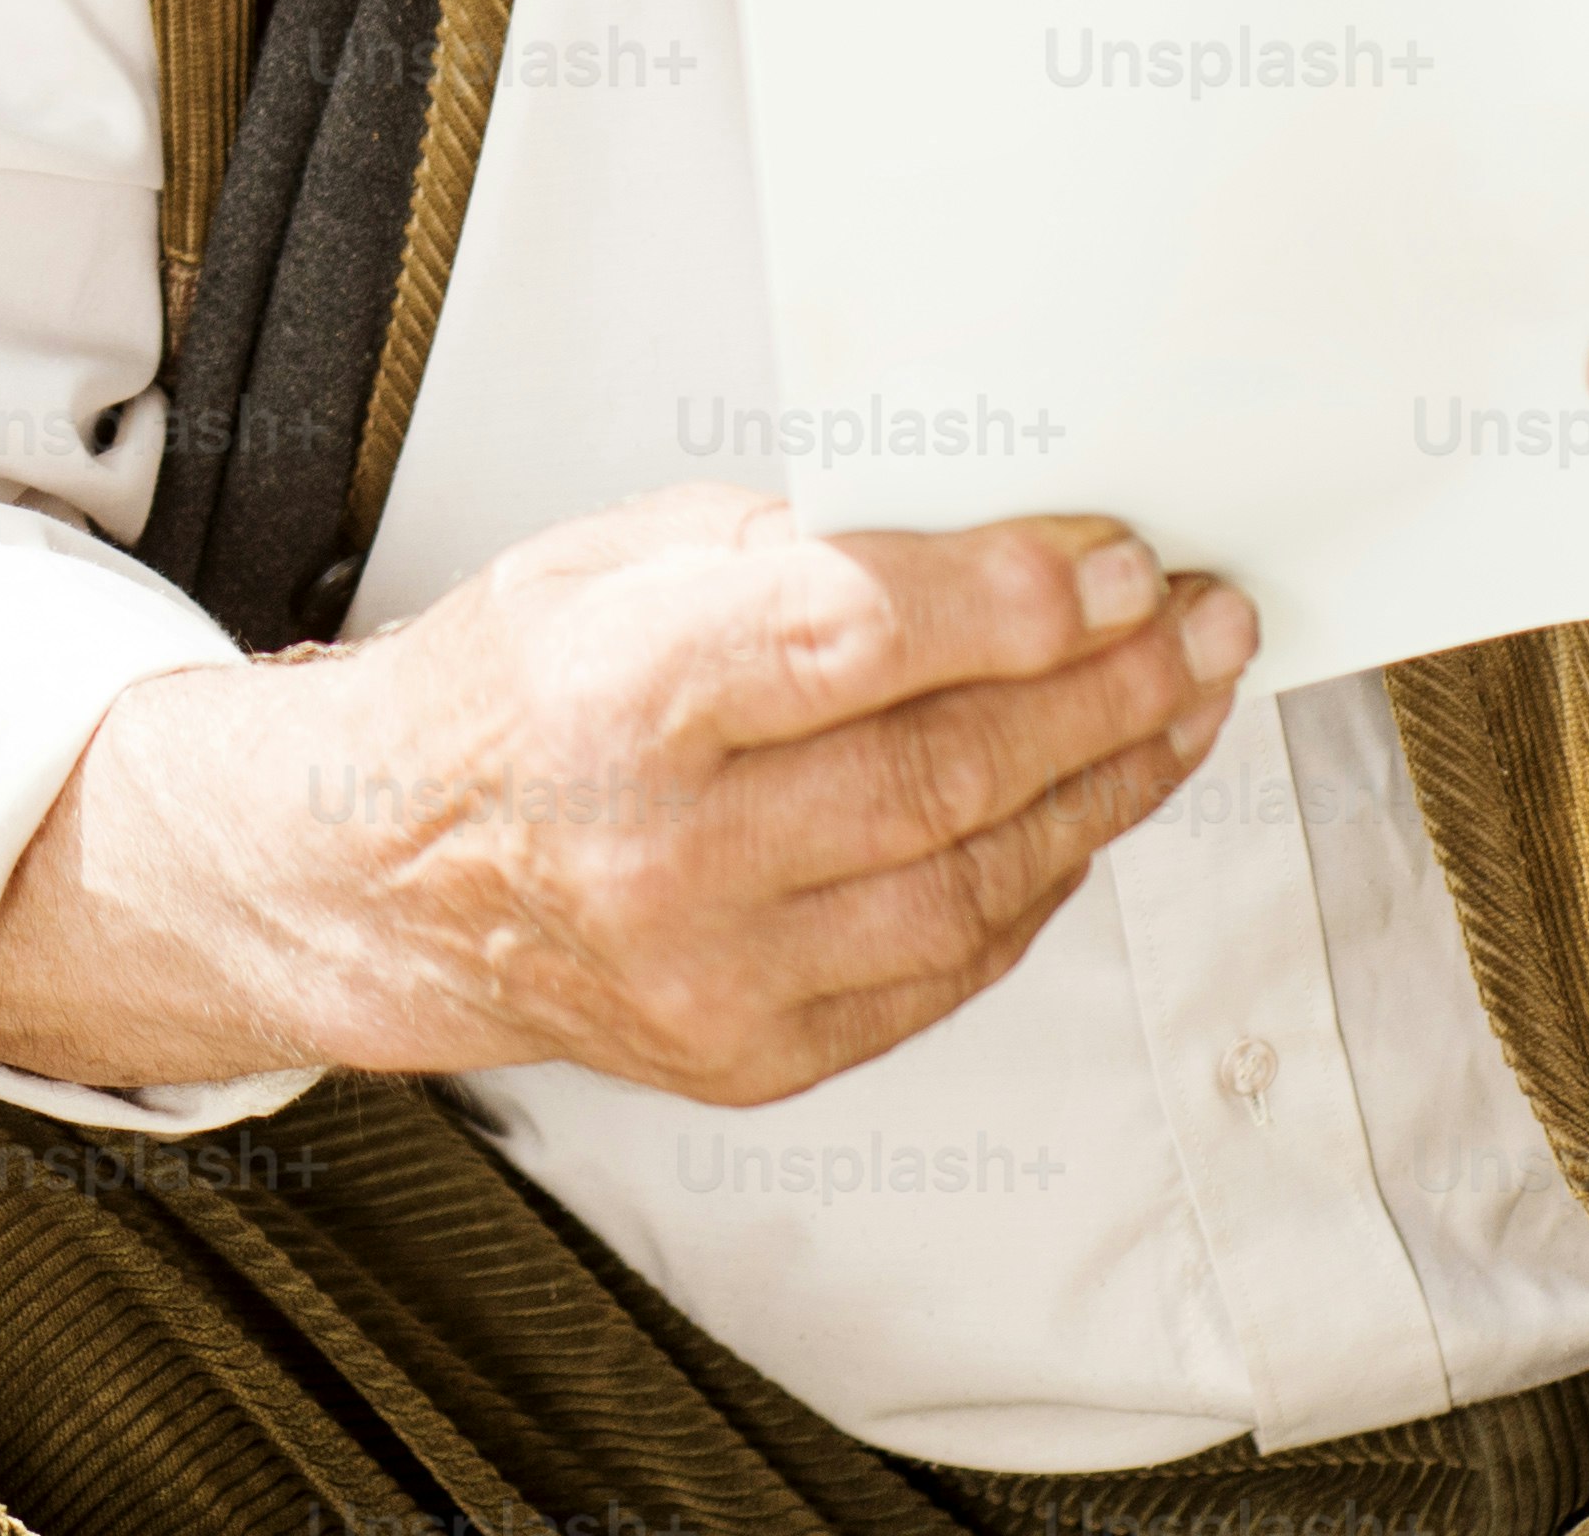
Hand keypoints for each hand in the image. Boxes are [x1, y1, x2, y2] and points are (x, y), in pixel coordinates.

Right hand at [0, 487, 1252, 1106]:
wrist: (390, 875)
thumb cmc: (511, 694)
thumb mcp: (612, 556)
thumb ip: (794, 547)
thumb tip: (994, 535)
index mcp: (619, 695)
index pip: (859, 639)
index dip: (1015, 599)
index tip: (1120, 557)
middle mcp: (666, 853)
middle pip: (947, 768)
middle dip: (1106, 686)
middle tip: (1198, 622)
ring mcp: (716, 975)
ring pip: (975, 882)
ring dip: (1104, 786)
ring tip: (1179, 706)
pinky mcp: (756, 1054)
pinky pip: (948, 965)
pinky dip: (1035, 880)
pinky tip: (1085, 806)